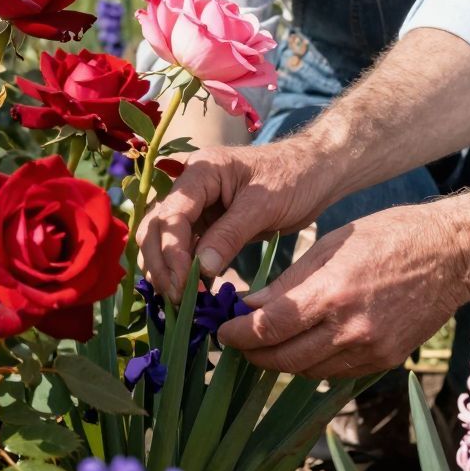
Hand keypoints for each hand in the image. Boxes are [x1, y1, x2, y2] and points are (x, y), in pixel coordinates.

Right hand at [138, 136, 334, 292]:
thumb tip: (200, 269)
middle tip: (176, 298)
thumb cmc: (293, 178)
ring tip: (180, 300)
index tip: (182, 284)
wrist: (314, 172)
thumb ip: (230, 235)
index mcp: (201, 170)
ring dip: (166, 269)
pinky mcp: (206, 222)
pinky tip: (191, 292)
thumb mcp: (263, 206)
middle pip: (155, 227)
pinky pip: (185, 247)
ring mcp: (196, 204)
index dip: (171, 252)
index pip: (171, 215)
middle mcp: (190, 185)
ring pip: (164, 239)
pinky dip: (184, 269)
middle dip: (161, 264)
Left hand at [217, 204, 469, 379]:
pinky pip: (336, 373)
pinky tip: (306, 344)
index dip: (240, 335)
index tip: (224, 331)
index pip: (271, 327)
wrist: (451, 255)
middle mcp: (351, 329)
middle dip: (254, 354)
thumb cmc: (390, 236)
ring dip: (281, 360)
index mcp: (333, 292)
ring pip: (307, 371)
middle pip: (284, 359)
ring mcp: (370, 350)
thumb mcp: (332, 245)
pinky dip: (314, 363)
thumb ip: (290, 282)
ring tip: (268, 342)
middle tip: (238, 341)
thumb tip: (251, 306)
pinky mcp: (384, 361)